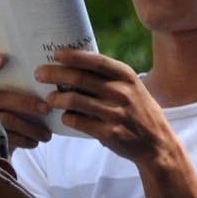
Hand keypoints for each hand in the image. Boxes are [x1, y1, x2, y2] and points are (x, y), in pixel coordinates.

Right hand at [0, 53, 52, 150]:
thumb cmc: (12, 109)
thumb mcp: (12, 91)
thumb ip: (19, 81)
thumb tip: (47, 73)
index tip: (3, 59)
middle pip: (1, 98)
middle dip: (26, 103)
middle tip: (46, 109)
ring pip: (7, 120)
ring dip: (30, 127)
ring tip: (47, 134)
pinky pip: (7, 137)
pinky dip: (24, 140)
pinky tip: (35, 142)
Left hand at [33, 49, 177, 164]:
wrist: (157, 143)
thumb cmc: (137, 111)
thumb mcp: (131, 88)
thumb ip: (108, 78)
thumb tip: (74, 64)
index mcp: (127, 77)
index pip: (96, 61)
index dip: (73, 56)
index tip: (55, 53)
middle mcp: (122, 92)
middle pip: (79, 79)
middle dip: (55, 74)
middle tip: (39, 73)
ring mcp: (116, 113)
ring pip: (75, 101)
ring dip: (56, 99)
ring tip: (48, 98)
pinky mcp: (109, 133)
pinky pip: (78, 122)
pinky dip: (67, 118)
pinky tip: (64, 117)